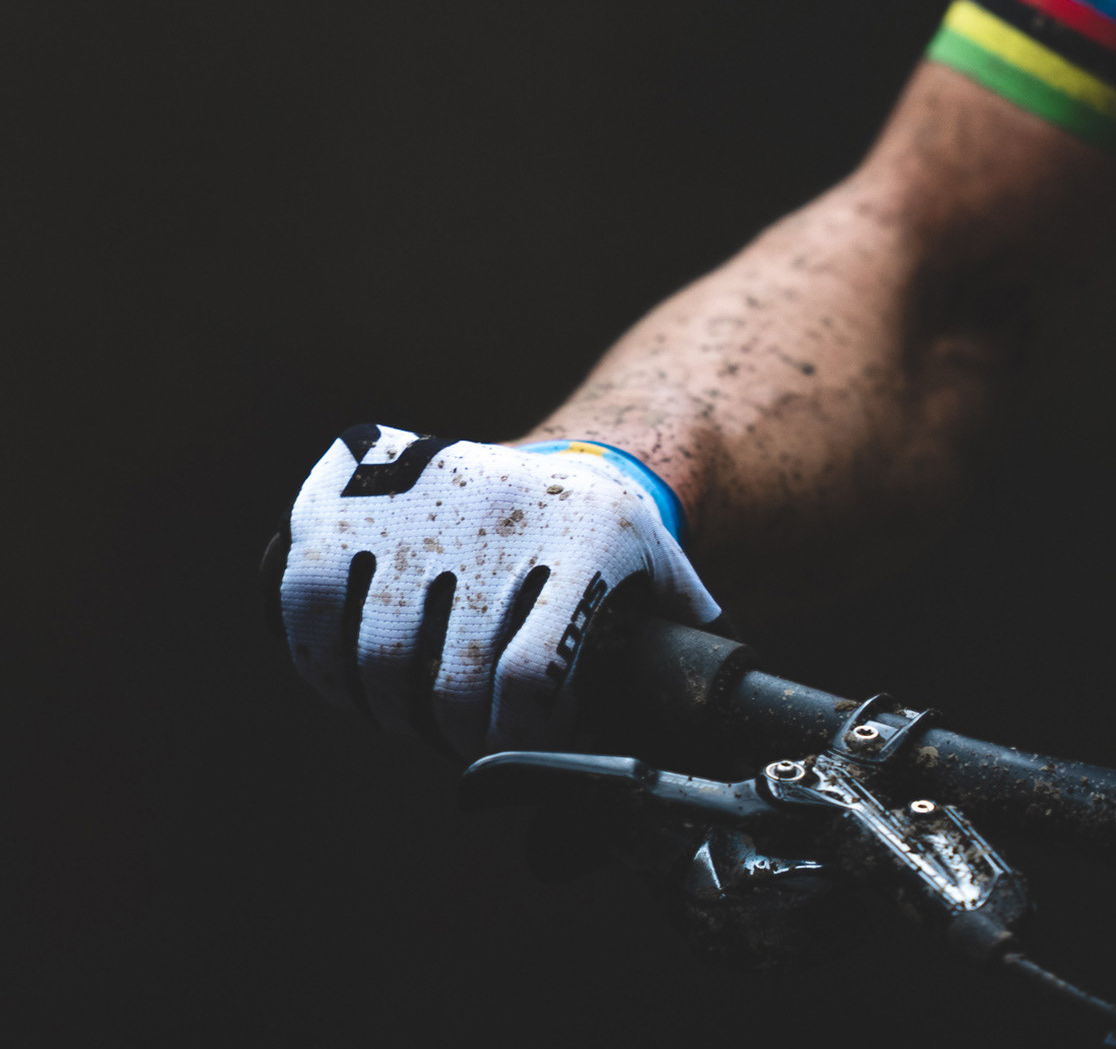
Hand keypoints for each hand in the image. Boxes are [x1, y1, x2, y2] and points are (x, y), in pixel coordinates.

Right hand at [264, 424, 719, 757]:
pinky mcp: (347, 495)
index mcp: (587, 534)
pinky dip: (324, 663)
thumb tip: (720, 714)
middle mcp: (501, 508)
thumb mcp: (664, 571)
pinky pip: (310, 605)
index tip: (524, 749)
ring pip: (379, 651)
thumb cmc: (609, 542)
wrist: (552, 452)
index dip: (521, 736)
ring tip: (417, 718)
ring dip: (393, 711)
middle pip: (453, 673)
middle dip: (458, 733)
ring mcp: (417, 497)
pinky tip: (353, 682)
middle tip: (468, 742)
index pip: (531, 672)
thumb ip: (690, 636)